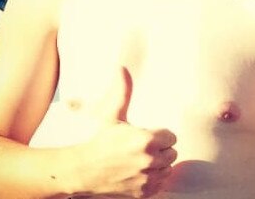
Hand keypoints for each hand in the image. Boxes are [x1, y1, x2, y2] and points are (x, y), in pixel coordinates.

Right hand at [72, 67, 177, 197]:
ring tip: (141, 160)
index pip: (172, 136)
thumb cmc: (99, 141)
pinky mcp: (143, 193)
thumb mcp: (112, 116)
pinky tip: (140, 173)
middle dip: (161, 150)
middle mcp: (149, 160)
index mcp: (146, 140)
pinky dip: (153, 180)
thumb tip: (121, 67)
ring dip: (158, 165)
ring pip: (167, 169)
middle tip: (143, 148)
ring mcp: (146, 179)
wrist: (82, 171)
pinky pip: (161, 185)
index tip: (148, 135)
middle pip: (172, 153)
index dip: (160, 135)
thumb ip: (123, 92)